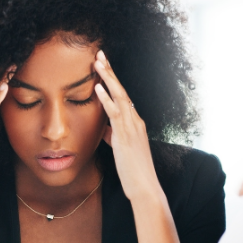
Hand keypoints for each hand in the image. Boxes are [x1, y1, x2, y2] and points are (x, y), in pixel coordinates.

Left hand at [93, 51, 160, 201]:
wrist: (145, 188)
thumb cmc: (134, 172)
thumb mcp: (122, 150)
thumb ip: (114, 137)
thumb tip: (104, 129)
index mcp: (135, 123)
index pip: (123, 96)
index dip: (113, 80)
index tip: (103, 66)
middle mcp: (135, 121)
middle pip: (122, 90)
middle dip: (110, 71)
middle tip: (100, 54)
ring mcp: (131, 127)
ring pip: (119, 96)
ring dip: (108, 78)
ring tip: (97, 62)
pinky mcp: (125, 136)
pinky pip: (115, 113)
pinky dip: (106, 99)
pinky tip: (98, 87)